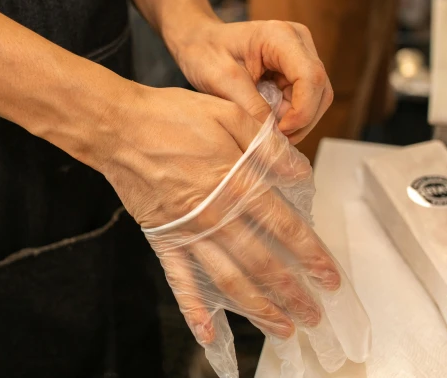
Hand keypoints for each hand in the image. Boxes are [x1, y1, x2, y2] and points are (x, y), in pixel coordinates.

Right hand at [99, 83, 337, 314]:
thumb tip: (299, 172)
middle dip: (292, 292)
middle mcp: (215, 215)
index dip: (311, 255)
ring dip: (257, 308)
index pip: (284, 228)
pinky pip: (179, 280)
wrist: (117, 127)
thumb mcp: (229, 114)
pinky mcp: (162, 238)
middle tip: (313, 314)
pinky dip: (194, 309)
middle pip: (263, 263)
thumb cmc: (171, 116)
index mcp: (235, 184)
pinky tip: (209, 333)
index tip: (328, 276)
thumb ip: (266, 146)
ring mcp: (187, 232)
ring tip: (281, 329)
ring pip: (228, 280)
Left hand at [167, 19, 333, 144]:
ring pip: (317, 98)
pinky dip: (292, 116)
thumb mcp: (222, 82)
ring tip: (270, 131)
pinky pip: (306, 99)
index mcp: (281, 36)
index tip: (280, 130)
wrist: (199, 41)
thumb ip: (251, 107)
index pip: (311, 77)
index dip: (302, 110)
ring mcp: (301, 55)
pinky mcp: (297, 69)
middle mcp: (299, 42)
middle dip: (301, 120)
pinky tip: (272, 122)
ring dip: (298, 121)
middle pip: (320, 90)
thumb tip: (274, 136)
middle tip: (274, 138)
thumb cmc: (205, 52)